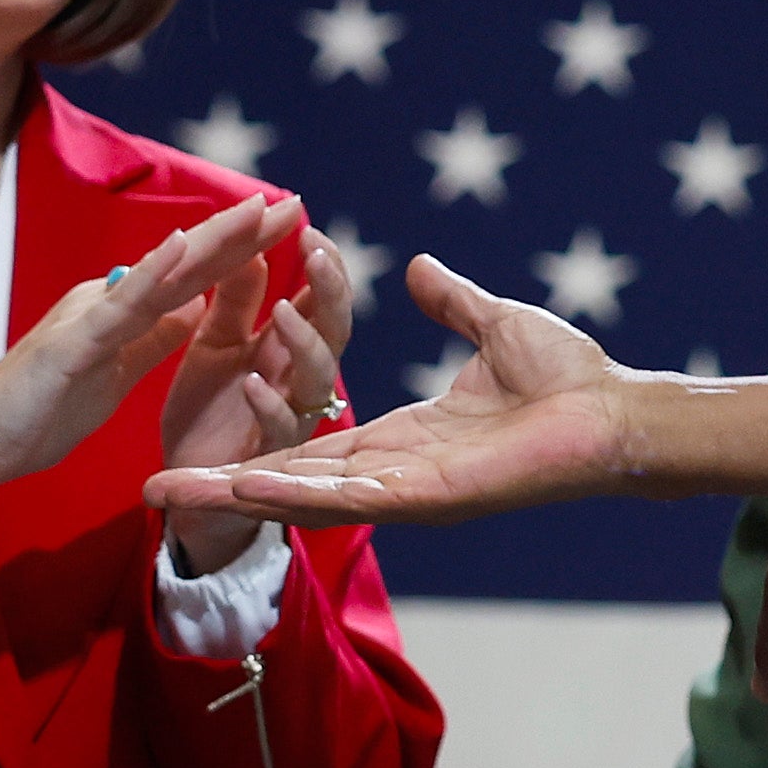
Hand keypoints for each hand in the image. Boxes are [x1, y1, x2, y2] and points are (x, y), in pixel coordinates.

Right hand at [0, 190, 294, 536]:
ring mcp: (90, 316)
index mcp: (122, 314)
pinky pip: (122, 305)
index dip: (240, 252)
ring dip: (214, 239)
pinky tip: (185, 244)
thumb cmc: (37, 413)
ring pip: (164, 273)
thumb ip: (150, 338)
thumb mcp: (113, 375)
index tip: (287, 228)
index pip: (193, 278)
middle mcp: (109, 300)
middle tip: (297, 203)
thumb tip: (193, 310)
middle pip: (188, 264)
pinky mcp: (73, 341)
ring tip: (259, 210)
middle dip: (243, 234)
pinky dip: (154, 272)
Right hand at [150, 254, 635, 527]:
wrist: (617, 410)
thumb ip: (448, 302)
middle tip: (151, 493)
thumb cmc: (568, 377)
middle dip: (221, 490)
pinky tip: (241, 490)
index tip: (200, 452)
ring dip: (236, 498)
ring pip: (303, 497)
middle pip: (289, 483)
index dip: (254, 451)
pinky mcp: (427, 497)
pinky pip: (347, 497)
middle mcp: (394, 472)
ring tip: (169, 498)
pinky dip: (290, 495)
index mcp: (402, 437)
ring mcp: (407, 491)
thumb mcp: (490, 325)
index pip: (310, 446)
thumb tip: (416, 268)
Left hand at [159, 227, 356, 575]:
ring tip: (284, 310)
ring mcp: (290, 420)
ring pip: (318, 379)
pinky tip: (254, 381)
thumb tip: (253, 245)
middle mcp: (299, 383)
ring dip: (305, 344)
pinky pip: (281, 432)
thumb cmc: (209, 412)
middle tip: (318, 252)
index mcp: (289, 351)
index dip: (322, 268)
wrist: (184, 486)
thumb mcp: (215, 345)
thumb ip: (235, 300)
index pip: (322, 303)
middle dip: (332, 293)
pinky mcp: (267, 459)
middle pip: (333, 333)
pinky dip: (269, 405)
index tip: (310, 227)